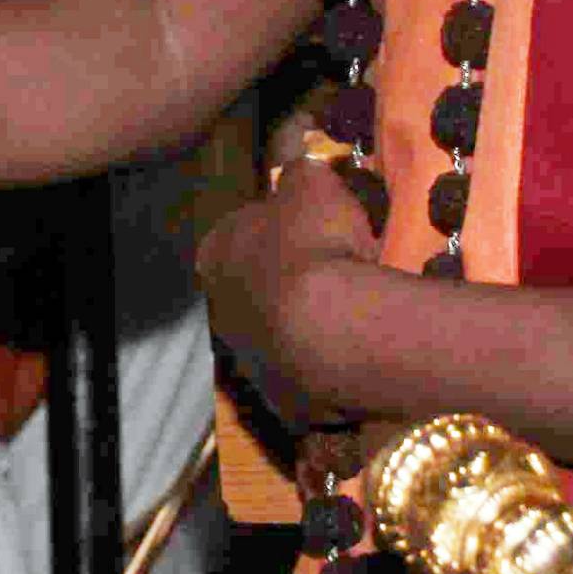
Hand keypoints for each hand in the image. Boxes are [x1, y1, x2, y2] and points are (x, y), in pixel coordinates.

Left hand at [197, 153, 384, 432]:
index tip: (316, 226)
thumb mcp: (311, 182)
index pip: (243, 231)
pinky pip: (309, 372)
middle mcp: (220, 310)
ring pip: (282, 332)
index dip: (281, 225)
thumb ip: (300, 174)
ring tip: (354, 310)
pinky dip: (330, 361)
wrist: (335, 328)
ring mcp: (248, 361)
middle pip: (258, 285)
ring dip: (311, 322)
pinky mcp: (283, 401)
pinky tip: (356, 347)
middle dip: (292, 278)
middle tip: (339, 268)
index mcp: (216, 253)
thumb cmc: (314, 243)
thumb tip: (300, 172)